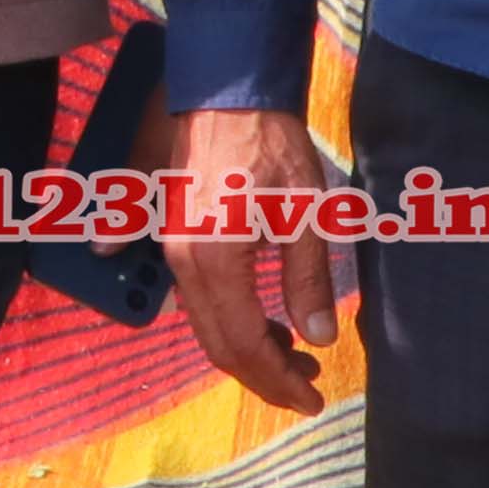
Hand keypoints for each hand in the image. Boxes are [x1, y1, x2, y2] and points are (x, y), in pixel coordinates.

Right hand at [157, 102, 344, 411]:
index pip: (243, 344)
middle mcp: (182, 261)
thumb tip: (318, 338)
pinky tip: (252, 323)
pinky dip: (224, 318)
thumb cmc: (270, 142)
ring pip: (205, 322)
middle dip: (263, 374)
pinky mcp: (171, 233)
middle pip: (218, 343)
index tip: (312, 399)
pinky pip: (191, 294)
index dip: (277, 380)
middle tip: (307, 386)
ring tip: (292, 351)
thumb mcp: (306, 211)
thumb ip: (308, 279)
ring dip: (247, 346)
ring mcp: (170, 247)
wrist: (226, 88)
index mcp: (214, 260)